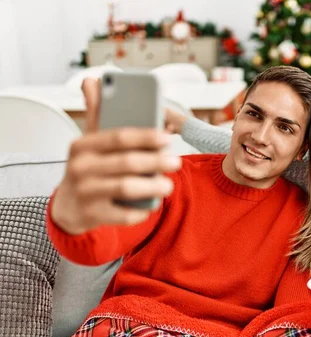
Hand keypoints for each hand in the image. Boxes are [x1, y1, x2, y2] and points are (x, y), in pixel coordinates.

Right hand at [50, 80, 181, 234]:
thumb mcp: (89, 142)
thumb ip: (96, 114)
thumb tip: (92, 80)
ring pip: (126, 188)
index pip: (118, 137)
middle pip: (126, 163)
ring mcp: (85, 193)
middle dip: (155, 162)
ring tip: (168, 185)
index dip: (145, 136)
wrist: (68, 207)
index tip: (167, 137)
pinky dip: (141, 210)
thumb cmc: (87, 168)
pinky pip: (124, 214)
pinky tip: (152, 205)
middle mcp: (80, 168)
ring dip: (153, 186)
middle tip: (176, 162)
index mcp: (82, 145)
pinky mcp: (92, 215)